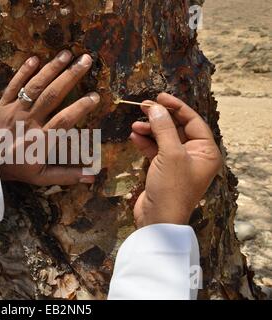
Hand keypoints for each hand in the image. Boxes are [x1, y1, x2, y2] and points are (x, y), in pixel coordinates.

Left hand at [0, 50, 99, 185]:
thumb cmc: (18, 168)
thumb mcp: (42, 177)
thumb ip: (67, 175)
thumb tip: (92, 177)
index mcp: (40, 140)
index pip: (63, 121)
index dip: (79, 108)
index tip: (95, 96)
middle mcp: (28, 122)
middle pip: (51, 96)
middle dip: (70, 77)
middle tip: (86, 60)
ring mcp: (14, 111)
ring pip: (34, 86)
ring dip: (51, 68)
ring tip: (67, 53)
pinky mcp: (2, 104)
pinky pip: (13, 86)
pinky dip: (23, 72)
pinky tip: (35, 58)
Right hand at [130, 93, 222, 227]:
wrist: (158, 219)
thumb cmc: (171, 188)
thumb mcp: (170, 154)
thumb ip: (163, 128)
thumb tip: (155, 108)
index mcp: (206, 151)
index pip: (193, 121)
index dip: (176, 107)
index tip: (159, 97)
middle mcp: (195, 156)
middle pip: (177, 128)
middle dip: (159, 118)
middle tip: (143, 107)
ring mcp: (178, 163)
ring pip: (164, 138)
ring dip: (149, 130)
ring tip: (134, 125)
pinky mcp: (163, 170)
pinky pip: (155, 150)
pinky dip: (145, 143)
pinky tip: (134, 137)